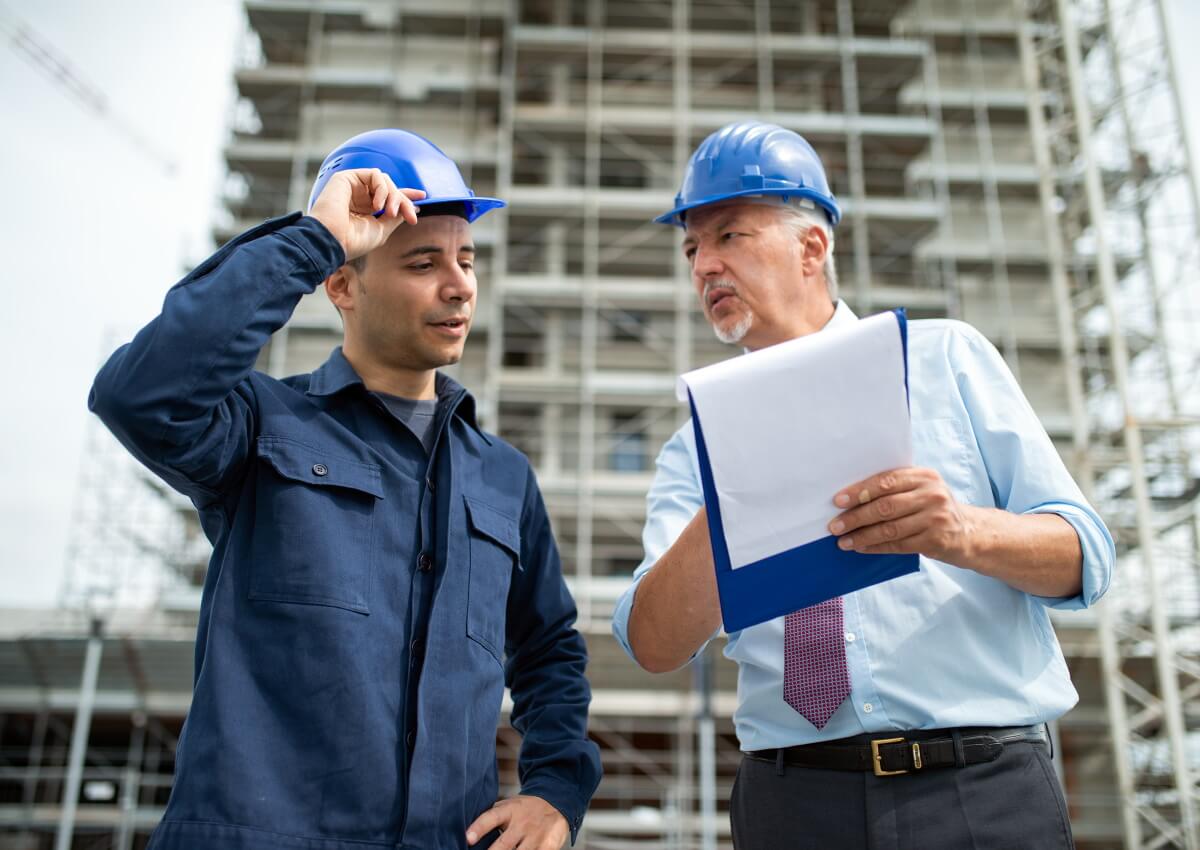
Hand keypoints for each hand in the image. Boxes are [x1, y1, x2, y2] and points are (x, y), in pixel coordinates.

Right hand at [307, 168, 424, 261]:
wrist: (331, 241)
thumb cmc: (352, 241)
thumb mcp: (381, 230)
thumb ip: (396, 217)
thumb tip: (412, 207)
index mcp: (365, 211)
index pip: (388, 198)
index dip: (405, 195)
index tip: (422, 197)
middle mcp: (359, 197)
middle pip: (390, 189)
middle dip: (403, 200)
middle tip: (410, 215)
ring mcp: (352, 187)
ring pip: (384, 181)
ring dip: (394, 195)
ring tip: (390, 212)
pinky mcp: (346, 178)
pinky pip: (374, 174)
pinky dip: (381, 188)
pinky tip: (377, 204)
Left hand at [466, 795, 568, 849]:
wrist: (556, 802)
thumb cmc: (524, 809)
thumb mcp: (508, 805)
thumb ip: (491, 816)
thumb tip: (465, 829)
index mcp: (509, 811)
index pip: (491, 818)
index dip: (479, 828)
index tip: (467, 839)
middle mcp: (522, 823)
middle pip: (504, 844)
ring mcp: (536, 836)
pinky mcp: (549, 846)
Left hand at [828, 467, 975, 563]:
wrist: (970, 533)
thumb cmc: (935, 509)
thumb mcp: (922, 490)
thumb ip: (895, 489)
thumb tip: (851, 498)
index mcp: (924, 476)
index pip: (886, 481)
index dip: (859, 491)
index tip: (838, 501)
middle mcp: (932, 494)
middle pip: (885, 506)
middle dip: (855, 517)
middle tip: (834, 526)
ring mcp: (935, 518)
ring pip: (890, 528)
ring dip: (862, 536)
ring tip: (843, 541)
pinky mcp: (936, 540)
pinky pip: (898, 544)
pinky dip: (876, 547)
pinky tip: (861, 548)